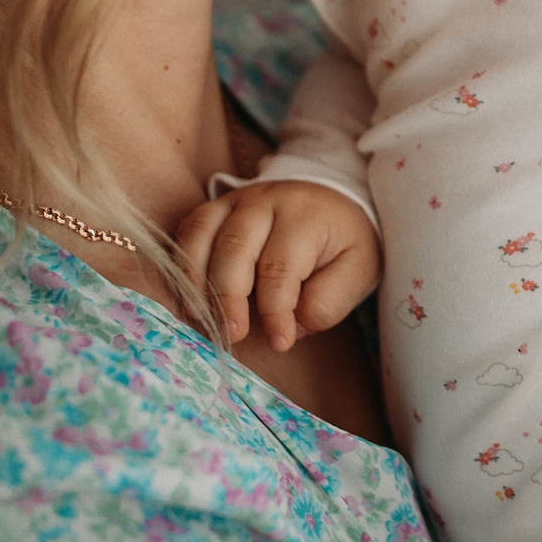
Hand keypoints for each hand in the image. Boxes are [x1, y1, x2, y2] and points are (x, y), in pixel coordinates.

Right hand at [175, 183, 382, 349]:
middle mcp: (267, 201)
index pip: (281, 265)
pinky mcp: (217, 206)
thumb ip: (329, 300)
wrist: (332, 199)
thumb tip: (290, 327)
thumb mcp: (358, 269)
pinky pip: (190, 229)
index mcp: (306, 215)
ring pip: (203, 233)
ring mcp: (237, 200)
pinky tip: (190, 297)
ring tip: (201, 318)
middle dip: (229, 297)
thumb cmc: (343, 241)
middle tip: (232, 335)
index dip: (276, 310)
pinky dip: (183, 263)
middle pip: (235, 246)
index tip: (279, 342)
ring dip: (196, 280)